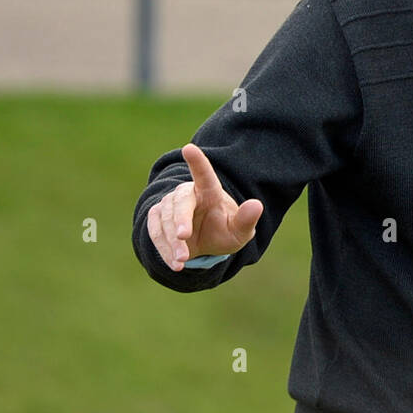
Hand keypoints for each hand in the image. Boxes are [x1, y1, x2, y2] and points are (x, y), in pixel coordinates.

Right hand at [147, 143, 262, 271]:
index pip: (204, 175)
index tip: (189, 148)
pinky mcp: (157, 218)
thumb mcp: (239, 232)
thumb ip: (246, 220)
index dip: (197, 162)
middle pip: (179, 202)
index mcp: (210, 191)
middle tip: (183, 236)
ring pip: (165, 220)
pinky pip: (155, 232)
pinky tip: (175, 264)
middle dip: (179, 219)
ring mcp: (169, 205)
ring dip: (172, 242)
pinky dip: (164, 249)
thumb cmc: (224, 231)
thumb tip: (257, 205)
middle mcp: (187, 194)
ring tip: (182, 260)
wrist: (205, 244)